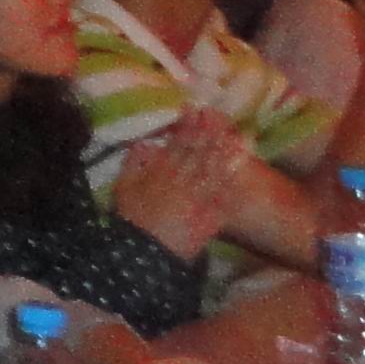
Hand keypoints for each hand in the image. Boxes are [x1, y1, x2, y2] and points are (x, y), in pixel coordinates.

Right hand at [111, 112, 247, 256]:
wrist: (149, 253)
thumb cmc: (133, 219)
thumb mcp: (123, 187)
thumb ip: (132, 163)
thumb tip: (144, 143)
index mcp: (162, 172)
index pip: (178, 144)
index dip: (187, 126)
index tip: (194, 110)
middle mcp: (185, 180)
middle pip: (200, 152)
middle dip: (209, 132)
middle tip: (218, 115)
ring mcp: (202, 197)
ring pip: (216, 169)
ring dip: (225, 150)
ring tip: (233, 134)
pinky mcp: (213, 215)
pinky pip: (226, 194)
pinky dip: (234, 179)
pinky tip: (241, 168)